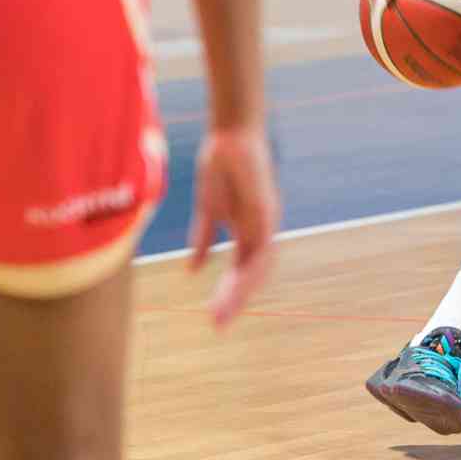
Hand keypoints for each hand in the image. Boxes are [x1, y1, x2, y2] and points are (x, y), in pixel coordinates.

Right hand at [187, 125, 280, 329]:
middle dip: (234, 300)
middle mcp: (262, 230)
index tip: (214, 316)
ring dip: (238, 292)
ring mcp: (266, 222)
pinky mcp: (264, 212)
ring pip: (257, 267)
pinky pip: (259, 247)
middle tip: (216, 325)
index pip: (244, 270)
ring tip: (219, 313)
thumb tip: (194, 270)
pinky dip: (247, 268)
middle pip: (252, 274)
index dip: (231, 293)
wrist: (231, 135)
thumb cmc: (221, 168)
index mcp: (250, 231)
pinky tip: (232, 284)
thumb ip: (205, 238)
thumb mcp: (209, 210)